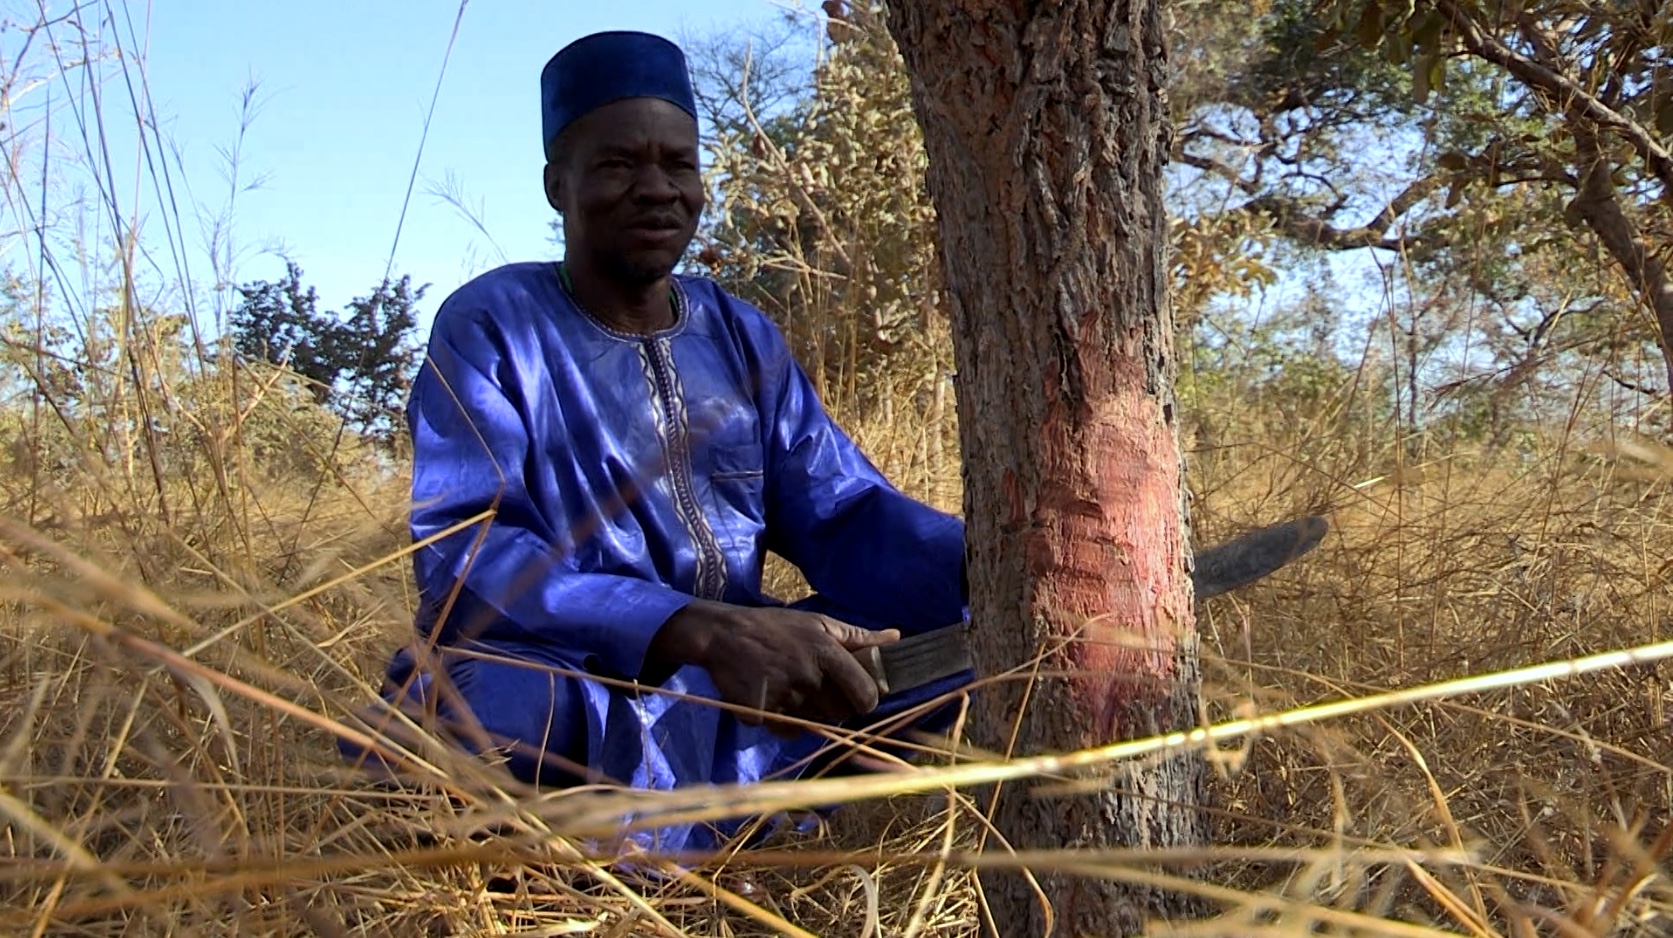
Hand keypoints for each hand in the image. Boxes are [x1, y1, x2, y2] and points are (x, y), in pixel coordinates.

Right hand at [648, 601, 899, 735]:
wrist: (721, 634)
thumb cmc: (775, 627)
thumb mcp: (818, 623)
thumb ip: (859, 637)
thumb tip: (898, 638)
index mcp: (826, 651)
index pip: (865, 694)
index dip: (865, 702)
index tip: (857, 699)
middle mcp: (807, 675)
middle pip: (839, 713)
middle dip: (832, 707)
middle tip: (814, 688)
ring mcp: (782, 695)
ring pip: (812, 724)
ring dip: (806, 715)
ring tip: (790, 690)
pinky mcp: (759, 712)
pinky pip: (782, 731)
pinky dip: (779, 722)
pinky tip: (770, 699)